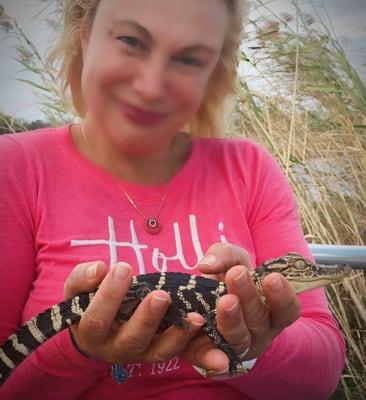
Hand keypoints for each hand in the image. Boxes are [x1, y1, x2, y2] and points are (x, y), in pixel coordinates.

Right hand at [63, 261, 203, 364]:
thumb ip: (83, 278)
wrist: (96, 326)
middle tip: (161, 295)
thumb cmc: (88, 300)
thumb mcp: (78, 288)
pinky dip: (189, 340)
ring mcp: (138, 353)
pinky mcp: (156, 351)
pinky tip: (200, 322)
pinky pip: (174, 350)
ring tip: (194, 317)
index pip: (97, 320)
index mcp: (90, 334)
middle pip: (131, 339)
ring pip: (158, 351)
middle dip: (147, 318)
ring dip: (177, 335)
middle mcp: (114, 349)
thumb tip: (99, 270)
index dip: (109, 295)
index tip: (124, 268)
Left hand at [182, 243, 299, 371]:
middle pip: (259, 320)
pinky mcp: (211, 355)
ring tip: (224, 300)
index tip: (272, 277)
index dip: (283, 297)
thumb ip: (225, 255)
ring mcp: (237, 347)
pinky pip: (209, 355)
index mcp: (272, 310)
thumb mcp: (232, 261)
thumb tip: (207, 265)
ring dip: (231, 319)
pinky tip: (200, 329)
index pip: (287, 310)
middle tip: (236, 275)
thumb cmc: (228, 279)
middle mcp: (259, 332)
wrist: (201, 302)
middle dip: (248, 297)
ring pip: (238, 339)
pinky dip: (206, 349)